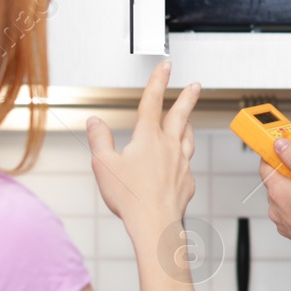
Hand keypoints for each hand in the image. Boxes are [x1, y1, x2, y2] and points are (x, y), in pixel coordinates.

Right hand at [87, 60, 199, 239]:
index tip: (165, 67)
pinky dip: (182, 158)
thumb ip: (100, 140)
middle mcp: (169, 146)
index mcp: (148, 138)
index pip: (152, 101)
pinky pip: (187, 163)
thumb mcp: (104, 165)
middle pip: (181, 114)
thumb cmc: (130, 197)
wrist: (155, 224)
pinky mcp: (187, 181)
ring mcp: (182, 163)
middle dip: (187, 97)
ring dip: (188, 125)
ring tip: (189, 120)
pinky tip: (178, 163)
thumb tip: (95, 123)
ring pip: (188, 137)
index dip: (158, 81)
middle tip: (195, 85)